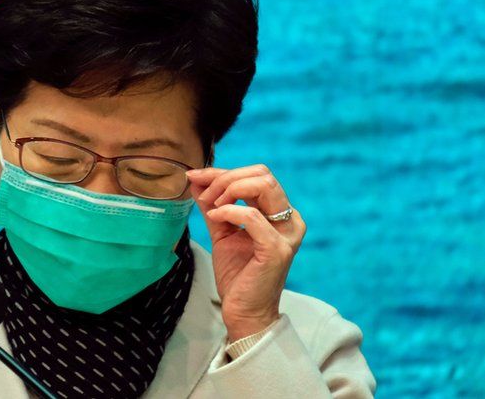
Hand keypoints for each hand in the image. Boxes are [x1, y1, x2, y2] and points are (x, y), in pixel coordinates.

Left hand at [185, 164, 306, 341]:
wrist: (243, 311)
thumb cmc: (237, 275)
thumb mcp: (222, 232)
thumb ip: (213, 205)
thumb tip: (196, 179)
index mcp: (280, 214)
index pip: (256, 176)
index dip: (223, 172)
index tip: (195, 176)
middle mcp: (289, 220)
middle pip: (262, 174)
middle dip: (226, 177)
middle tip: (204, 193)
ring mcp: (287, 234)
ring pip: (262, 186)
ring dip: (228, 188)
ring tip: (210, 204)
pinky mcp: (277, 249)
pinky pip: (252, 215)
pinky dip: (228, 210)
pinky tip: (215, 216)